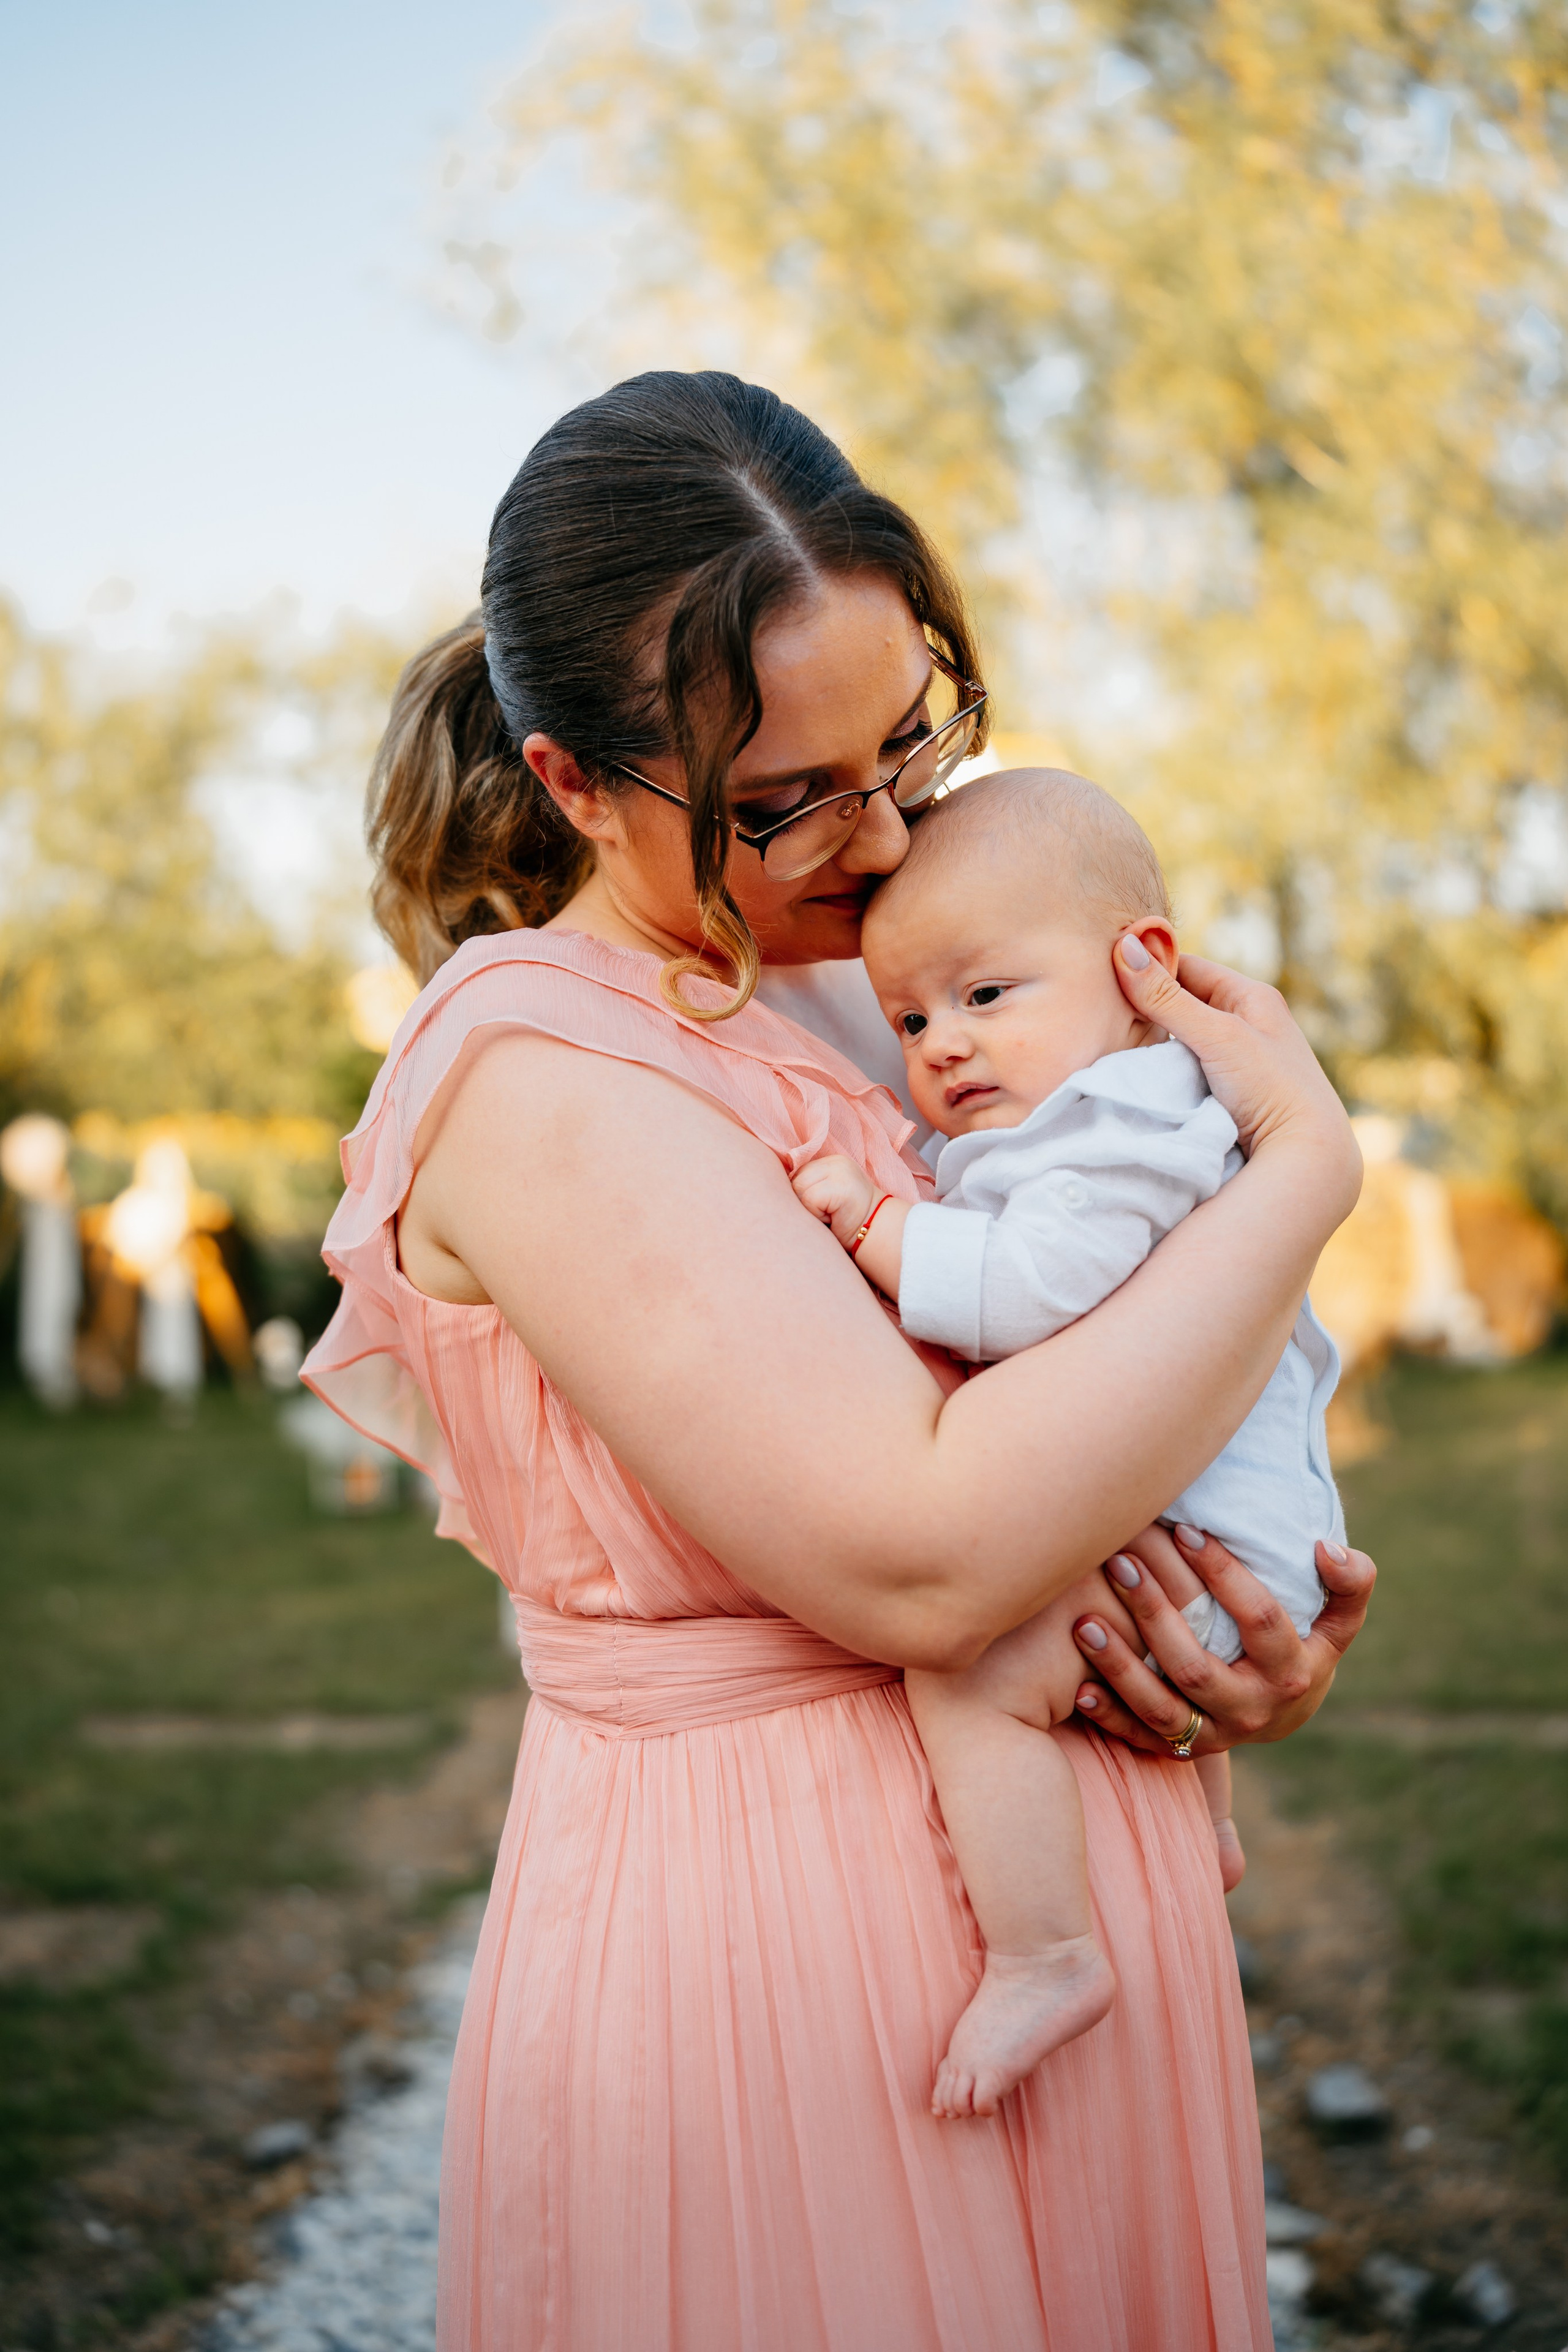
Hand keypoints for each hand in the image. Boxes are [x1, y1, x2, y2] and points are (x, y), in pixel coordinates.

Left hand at [792, 1153, 877, 1249]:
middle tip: (826, 1215)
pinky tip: (833, 1219)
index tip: (817, 1209)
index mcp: (830, 1162)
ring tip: (829, 1216)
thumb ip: (806, 1187)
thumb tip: (771, 1190)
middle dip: (802, 1203)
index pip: (795, 1172)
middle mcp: (835, 1161)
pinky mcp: (841, 1185)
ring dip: (809, 1210)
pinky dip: (816, 1215)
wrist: (879, 1234)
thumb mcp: (825, 1197)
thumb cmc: (846, 1223)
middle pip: (794, 1181)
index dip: (798, 1196)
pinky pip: (810, 1199)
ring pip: (799, 1189)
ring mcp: (840, 1170)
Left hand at [1069, 1522, 1374, 1755]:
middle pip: (1197, 1667)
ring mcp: (1216, 1736)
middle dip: (1155, 1614)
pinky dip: (1109, 1717)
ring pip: (1162, 1710)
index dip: (1224, 1576)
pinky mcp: (1183, 1751)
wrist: (1284, 1715)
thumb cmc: (1304, 1647)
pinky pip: (1142, 1739)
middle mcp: (1253, 1711)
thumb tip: (1326, 1548)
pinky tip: (1079, 1686)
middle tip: (1120, 1562)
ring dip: (1121, 1669)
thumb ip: (1350, 1584)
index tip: (1186, 1532)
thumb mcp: (1338, 1622)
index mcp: (1292, 1672)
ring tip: (1085, 1624)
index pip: (1258, 1621)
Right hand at [1114, 937, 1360, 1216]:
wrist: (1306, 1155)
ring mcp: (1242, 1058)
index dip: (1149, 971)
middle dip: (1148, 1009)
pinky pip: (1189, 1068)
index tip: (1107, 981)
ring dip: (1156, 1043)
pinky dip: (1167, 1070)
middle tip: (1106, 1018)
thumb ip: (1167, 998)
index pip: (1187, 967)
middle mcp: (1249, 1022)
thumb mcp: (1216, 1036)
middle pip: (1184, 1003)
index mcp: (1253, 997)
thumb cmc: (1270, 1087)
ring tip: (1119, 1049)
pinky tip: (1147, 1078)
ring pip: (1184, 1038)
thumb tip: (1123, 947)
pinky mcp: (1234, 1091)